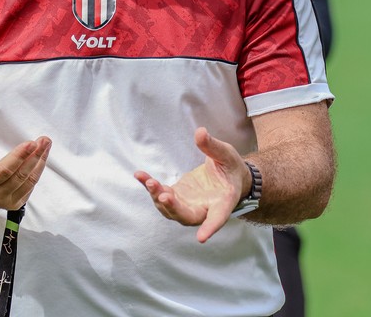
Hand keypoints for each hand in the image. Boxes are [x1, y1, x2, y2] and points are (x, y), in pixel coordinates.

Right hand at [0, 136, 50, 209]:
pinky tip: (41, 156)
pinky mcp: (15, 203)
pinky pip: (30, 185)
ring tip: (45, 144)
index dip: (19, 156)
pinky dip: (38, 169)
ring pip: (29, 180)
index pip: (4, 170)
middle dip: (34, 156)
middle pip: (20, 175)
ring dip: (40, 161)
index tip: (31, 143)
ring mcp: (6, 202)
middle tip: (44, 140)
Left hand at [134, 127, 247, 242]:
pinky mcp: (176, 197)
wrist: (227, 176)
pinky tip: (140, 175)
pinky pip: (160, 195)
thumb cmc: (231, 168)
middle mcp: (204, 209)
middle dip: (174, 208)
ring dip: (158, 197)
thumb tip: (199, 132)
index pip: (218, 218)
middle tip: (163, 196)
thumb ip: (213, 146)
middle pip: (188, 217)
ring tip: (149, 181)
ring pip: (170, 210)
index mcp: (223, 202)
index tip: (202, 238)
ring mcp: (188, 205)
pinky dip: (150, 187)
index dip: (210, 227)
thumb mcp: (226, 154)